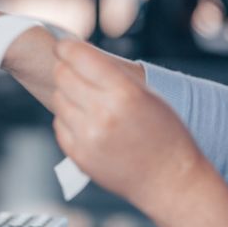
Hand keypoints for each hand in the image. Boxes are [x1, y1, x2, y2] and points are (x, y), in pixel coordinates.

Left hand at [51, 40, 227, 226]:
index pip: (80, 58)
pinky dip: (68, 118)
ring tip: (86, 100)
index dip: (67, 48)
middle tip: (72, 69)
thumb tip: (79, 53)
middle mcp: (103, 114)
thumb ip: (113, 75)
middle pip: (62, 75)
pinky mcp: (78, 154)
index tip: (62, 46)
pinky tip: (86, 121)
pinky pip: (58, 123)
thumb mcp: (148, 95)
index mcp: (124, 94)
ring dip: (67, 94)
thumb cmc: (164, 134)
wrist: (169, 181)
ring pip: (58, 98)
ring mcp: (87, 136)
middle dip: (65, 68)